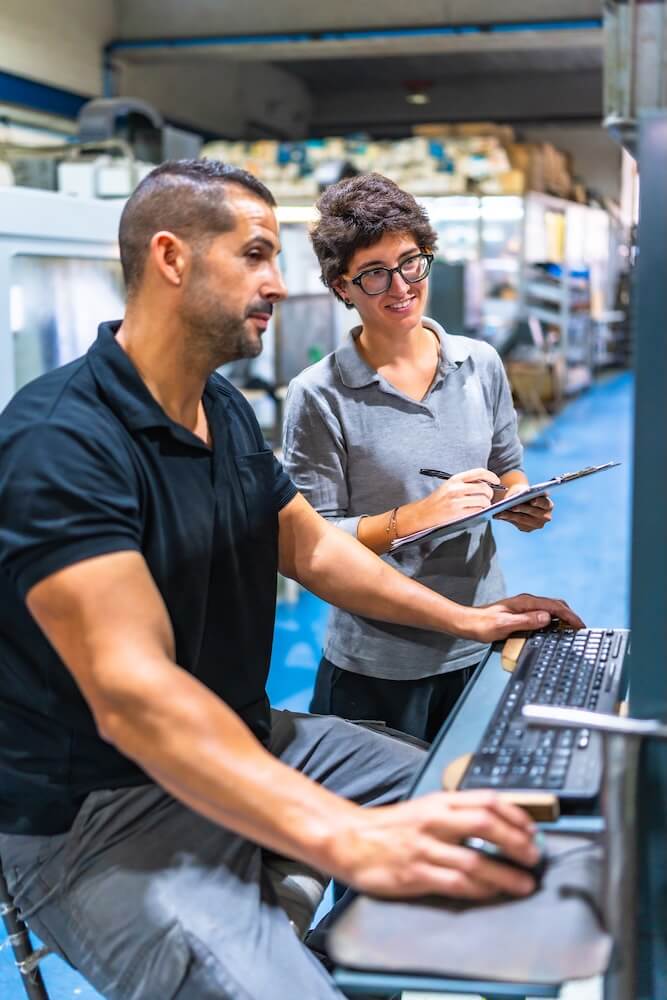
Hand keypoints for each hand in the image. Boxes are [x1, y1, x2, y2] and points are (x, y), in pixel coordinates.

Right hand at [332, 791, 539, 899]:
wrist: (351, 839)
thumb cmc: (392, 827)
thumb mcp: (426, 808)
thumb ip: (458, 814)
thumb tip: (499, 826)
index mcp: (439, 801)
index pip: (486, 800)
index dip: (516, 815)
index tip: (533, 830)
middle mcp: (434, 820)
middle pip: (486, 825)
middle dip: (517, 843)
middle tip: (534, 857)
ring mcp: (425, 848)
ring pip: (474, 860)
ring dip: (505, 874)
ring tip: (524, 884)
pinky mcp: (416, 874)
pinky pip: (456, 883)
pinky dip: (479, 890)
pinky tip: (493, 893)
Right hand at [401, 468, 499, 536]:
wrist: (424, 513)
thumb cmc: (438, 500)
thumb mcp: (450, 486)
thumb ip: (466, 483)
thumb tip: (486, 484)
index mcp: (455, 479)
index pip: (479, 473)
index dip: (492, 476)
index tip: (497, 481)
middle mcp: (457, 488)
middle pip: (485, 488)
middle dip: (490, 494)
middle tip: (487, 498)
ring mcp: (457, 501)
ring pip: (484, 500)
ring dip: (485, 505)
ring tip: (480, 506)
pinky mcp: (458, 512)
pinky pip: (478, 511)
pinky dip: (480, 512)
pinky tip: (474, 512)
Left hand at [466, 594, 584, 643]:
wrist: (467, 623)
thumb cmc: (482, 625)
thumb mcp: (504, 625)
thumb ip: (526, 621)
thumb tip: (546, 617)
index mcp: (524, 603)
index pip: (554, 606)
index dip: (569, 616)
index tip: (580, 625)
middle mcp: (526, 602)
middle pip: (555, 605)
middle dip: (570, 616)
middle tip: (580, 629)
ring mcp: (523, 607)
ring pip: (550, 609)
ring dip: (562, 618)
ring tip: (572, 630)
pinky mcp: (521, 613)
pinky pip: (542, 614)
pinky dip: (553, 620)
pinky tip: (554, 629)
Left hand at [494, 485, 553, 532]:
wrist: (523, 501)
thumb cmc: (524, 493)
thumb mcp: (524, 490)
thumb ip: (522, 493)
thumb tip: (513, 497)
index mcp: (548, 505)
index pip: (544, 503)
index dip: (539, 502)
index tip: (532, 501)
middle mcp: (546, 517)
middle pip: (532, 512)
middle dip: (521, 509)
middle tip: (512, 507)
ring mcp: (537, 524)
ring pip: (522, 519)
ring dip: (510, 515)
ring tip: (499, 512)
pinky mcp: (528, 529)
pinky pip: (516, 523)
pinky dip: (507, 518)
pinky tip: (498, 515)